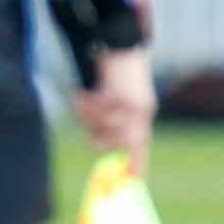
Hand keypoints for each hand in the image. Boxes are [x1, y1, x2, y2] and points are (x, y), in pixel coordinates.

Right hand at [75, 46, 156, 175]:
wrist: (122, 41)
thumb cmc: (117, 70)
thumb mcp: (121, 96)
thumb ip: (115, 120)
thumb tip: (100, 145)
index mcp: (143, 115)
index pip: (141, 148)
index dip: (136, 166)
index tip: (131, 183)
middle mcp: (141, 113)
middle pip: (118, 144)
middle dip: (98, 137)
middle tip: (87, 121)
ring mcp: (132, 105)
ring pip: (102, 127)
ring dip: (87, 115)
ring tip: (82, 99)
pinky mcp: (120, 95)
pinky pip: (95, 111)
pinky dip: (83, 102)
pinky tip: (81, 91)